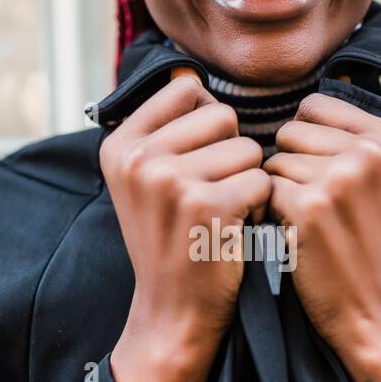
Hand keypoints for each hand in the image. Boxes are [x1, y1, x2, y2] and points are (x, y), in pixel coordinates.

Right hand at [100, 74, 270, 348]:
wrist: (172, 311)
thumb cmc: (173, 239)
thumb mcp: (147, 179)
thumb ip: (164, 128)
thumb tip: (189, 71)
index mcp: (119, 143)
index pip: (186, 89)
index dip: (208, 123)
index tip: (197, 163)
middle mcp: (138, 157)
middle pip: (222, 115)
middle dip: (232, 153)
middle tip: (212, 195)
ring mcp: (169, 180)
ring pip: (247, 148)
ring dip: (248, 180)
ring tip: (223, 213)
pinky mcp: (205, 206)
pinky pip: (261, 180)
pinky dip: (260, 206)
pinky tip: (235, 229)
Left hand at [263, 92, 380, 359]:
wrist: (375, 308)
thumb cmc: (366, 243)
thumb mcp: (377, 177)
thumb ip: (348, 134)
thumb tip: (307, 93)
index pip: (314, 105)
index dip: (305, 142)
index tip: (327, 177)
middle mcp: (368, 150)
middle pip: (289, 131)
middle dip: (291, 167)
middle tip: (319, 206)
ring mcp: (339, 177)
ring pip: (273, 162)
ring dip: (279, 192)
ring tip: (311, 222)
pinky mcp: (309, 206)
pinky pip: (263, 191)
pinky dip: (270, 214)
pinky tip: (297, 236)